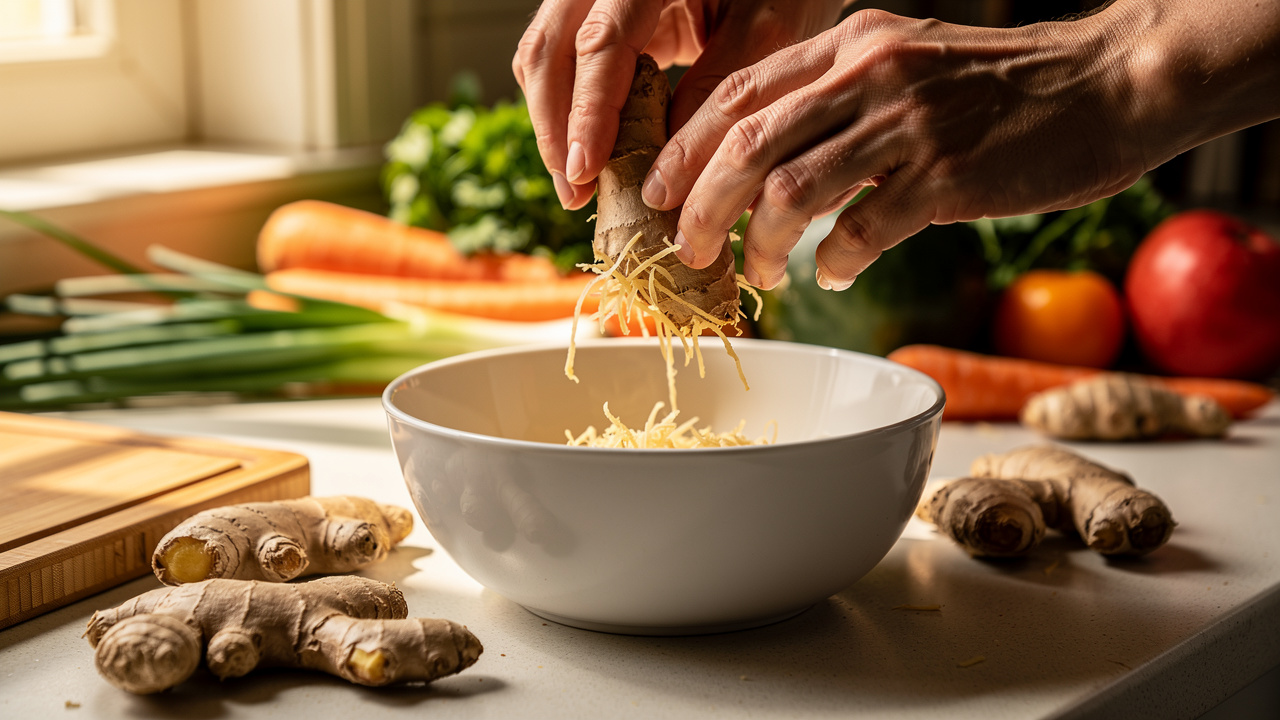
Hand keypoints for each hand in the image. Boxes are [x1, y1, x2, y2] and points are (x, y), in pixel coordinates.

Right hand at [512, 0, 844, 210]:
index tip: (585, 170)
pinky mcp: (602, 21)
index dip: (589, 110)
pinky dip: (570, 113)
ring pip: (544, 57)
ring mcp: (598, 0)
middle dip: (556, 126)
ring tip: (579, 187)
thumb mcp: (767, 28)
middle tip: (576, 192)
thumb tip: (669, 167)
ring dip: (555, 125)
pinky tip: (592, 157)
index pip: (601, 41)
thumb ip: (720, 88)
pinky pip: (565, 64)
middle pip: (550, 49)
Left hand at [644, 9, 1149, 289]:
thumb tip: (768, 166)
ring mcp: (909, 125)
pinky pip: (860, 231)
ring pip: (790, 194)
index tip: (659, 193)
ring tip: (759, 273)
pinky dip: (835, 262)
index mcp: (851, 45)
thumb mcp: (909, 62)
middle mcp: (870, 74)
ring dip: (759, 246)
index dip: (685, 150)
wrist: (1109, 82)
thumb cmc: (1003, 85)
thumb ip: (838, 100)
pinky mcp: (948, 178)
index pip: (738, 94)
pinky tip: (836, 274)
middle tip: (688, 249)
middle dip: (700, 207)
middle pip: (745, 145)